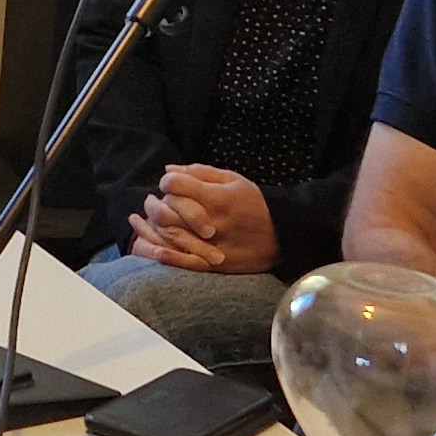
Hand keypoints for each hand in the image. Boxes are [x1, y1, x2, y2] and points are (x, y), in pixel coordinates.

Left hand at [134, 165, 275, 273]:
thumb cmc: (255, 203)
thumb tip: (168, 169)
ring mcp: (212, 245)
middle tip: (155, 203)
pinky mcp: (215, 265)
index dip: (168, 182)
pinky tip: (156, 250)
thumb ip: (199, 172)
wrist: (283, 234)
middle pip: (166, 211)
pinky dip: (167, 256)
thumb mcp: (232, 179)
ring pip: (170, 236)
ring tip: (152, 221)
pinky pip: (184, 262)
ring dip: (155, 228)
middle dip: (155, 204)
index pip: (174, 185)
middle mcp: (211, 222)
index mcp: (216, 197)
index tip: (170, 184)